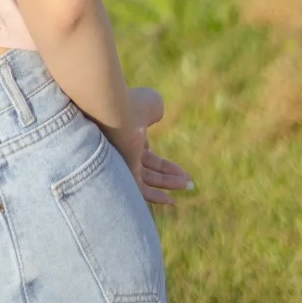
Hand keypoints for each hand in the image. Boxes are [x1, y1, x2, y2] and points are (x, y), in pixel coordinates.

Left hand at [110, 87, 193, 207]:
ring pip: (147, 178)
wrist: (114, 110)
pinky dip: (155, 196)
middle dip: (168, 175)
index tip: (177, 167)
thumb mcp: (150, 104)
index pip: (144, 150)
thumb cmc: (133, 103)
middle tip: (187, 181)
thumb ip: (154, 110)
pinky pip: (140, 190)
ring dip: (168, 183)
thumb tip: (156, 114)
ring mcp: (124, 162)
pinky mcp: (125, 173)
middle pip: (148, 167)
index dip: (160, 158)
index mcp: (129, 132)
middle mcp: (124, 149)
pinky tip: (170, 199)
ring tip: (187, 185)